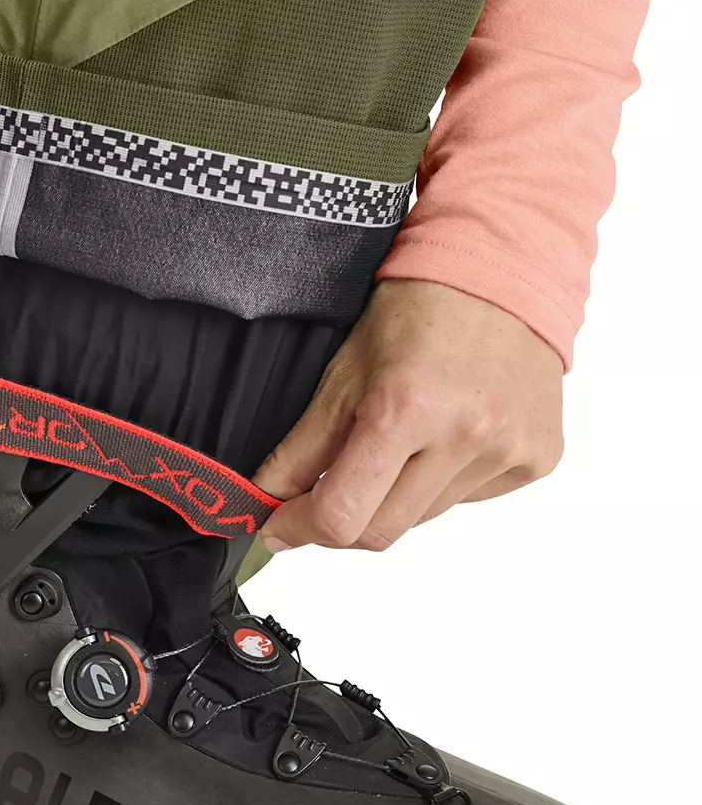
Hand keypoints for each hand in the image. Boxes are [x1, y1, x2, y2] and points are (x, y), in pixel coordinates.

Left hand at [254, 279, 563, 553]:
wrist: (501, 273)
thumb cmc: (419, 308)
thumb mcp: (344, 370)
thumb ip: (302, 447)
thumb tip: (266, 501)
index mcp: (407, 409)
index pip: (343, 514)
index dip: (300, 528)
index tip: (280, 526)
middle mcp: (466, 436)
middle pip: (383, 531)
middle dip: (342, 523)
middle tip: (325, 496)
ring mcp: (509, 451)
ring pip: (426, 517)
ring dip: (395, 498)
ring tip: (400, 442)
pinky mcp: (538, 458)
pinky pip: (471, 498)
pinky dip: (445, 482)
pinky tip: (447, 434)